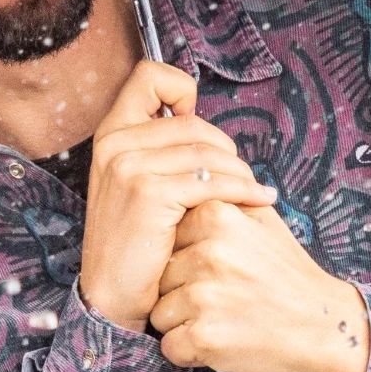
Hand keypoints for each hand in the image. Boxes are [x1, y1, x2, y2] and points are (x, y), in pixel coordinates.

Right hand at [76, 60, 277, 331]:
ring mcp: (129, 166)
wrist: (111, 295)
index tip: (196, 121)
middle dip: (228, 151)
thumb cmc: (136, 243)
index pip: (149, 76)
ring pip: (208, 152)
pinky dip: (243, 191)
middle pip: (195, 123)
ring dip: (242, 174)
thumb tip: (212, 135)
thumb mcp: (137, 186)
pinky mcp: (149, 194)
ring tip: (256, 193)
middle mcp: (115, 143)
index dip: (181, 89)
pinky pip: (211, 181)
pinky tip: (259, 202)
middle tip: (242, 179)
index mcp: (111, 133)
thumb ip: (162, 152)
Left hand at [150, 200, 370, 371]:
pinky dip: (189, 351)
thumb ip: (224, 198)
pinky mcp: (204, 337)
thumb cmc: (288, 274)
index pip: (168, 238)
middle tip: (223, 298)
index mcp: (217, 216)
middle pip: (160, 276)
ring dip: (183, 323)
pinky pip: (170, 346)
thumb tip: (187, 176)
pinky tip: (219, 342)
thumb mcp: (263, 220)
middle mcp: (209, 253)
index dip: (186, 259)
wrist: (326, 326)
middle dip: (181, 291)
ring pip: (159, 312)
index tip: (218, 269)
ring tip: (222, 319)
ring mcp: (205, 297)